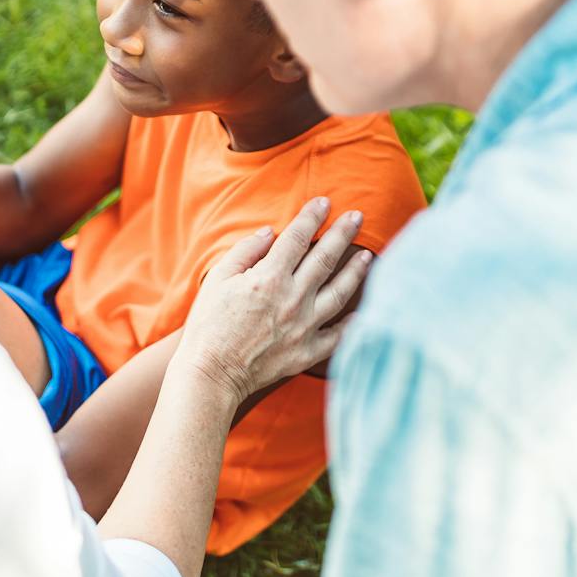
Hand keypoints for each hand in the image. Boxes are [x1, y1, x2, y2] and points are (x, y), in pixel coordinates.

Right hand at [176, 197, 372, 405]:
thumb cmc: (208, 324)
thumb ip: (246, 251)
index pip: (298, 237)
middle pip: (325, 258)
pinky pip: (338, 336)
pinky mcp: (306, 352)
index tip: (325, 202)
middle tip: (358, 216)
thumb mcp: (217, 278)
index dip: (312, 216)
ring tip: (367, 256)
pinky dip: (354, 323)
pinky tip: (364, 311)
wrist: (211, 373)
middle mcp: (292, 299)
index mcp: (269, 277)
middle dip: (344, 233)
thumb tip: (270, 233)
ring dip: (356, 271)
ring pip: (339, 293)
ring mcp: (303, 327)